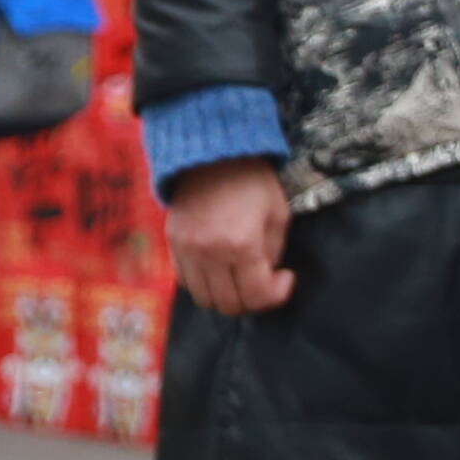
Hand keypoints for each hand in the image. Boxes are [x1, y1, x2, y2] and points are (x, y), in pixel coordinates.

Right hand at [164, 157, 293, 315]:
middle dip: (253, 300)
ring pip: (204, 299)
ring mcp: (186, 250)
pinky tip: (221, 269)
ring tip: (243, 278)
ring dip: (228, 296)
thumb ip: (274, 253)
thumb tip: (268, 277)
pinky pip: (186, 282)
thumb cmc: (252, 182)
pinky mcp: (172, 244)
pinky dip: (205, 285)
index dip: (277, 295)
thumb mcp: (277, 215)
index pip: (256, 296)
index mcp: (241, 245)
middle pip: (229, 304)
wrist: (212, 154)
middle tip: (265, 281)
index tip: (286, 278)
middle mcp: (209, 253)